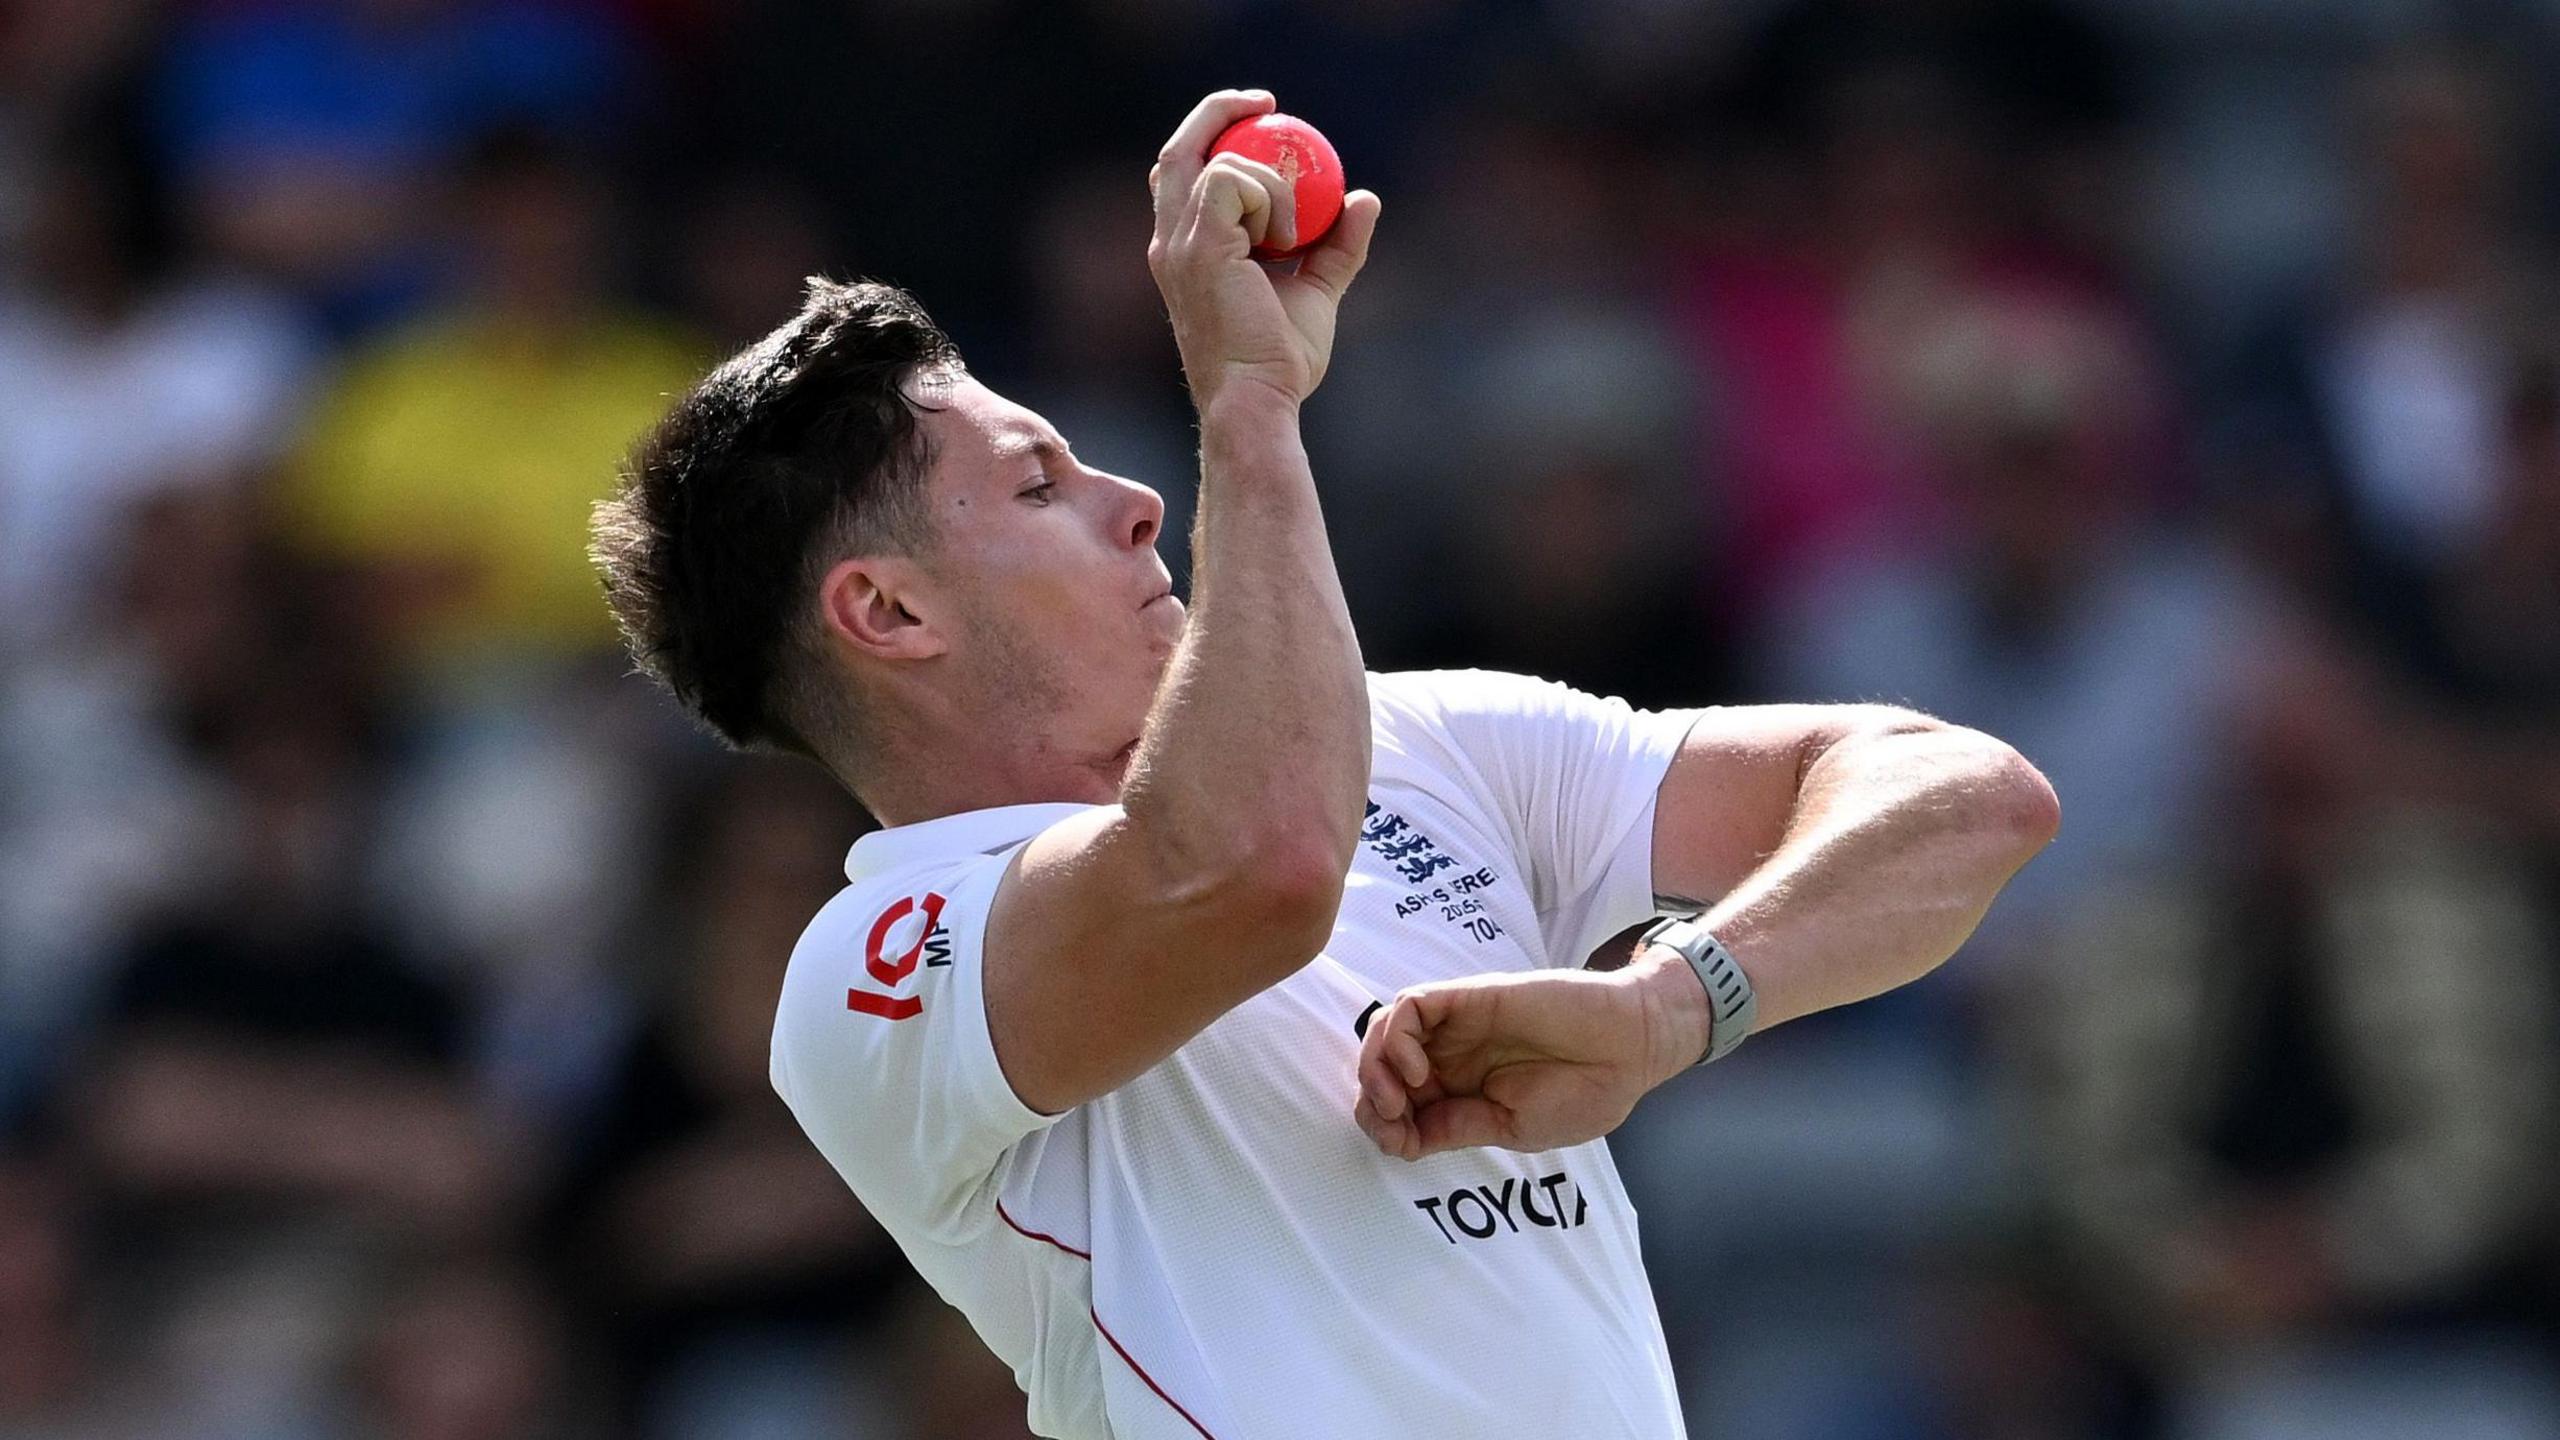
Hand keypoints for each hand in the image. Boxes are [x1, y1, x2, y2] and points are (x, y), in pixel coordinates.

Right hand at [1146, 89, 1381, 410]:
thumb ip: (1338, 247)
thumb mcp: (1316, 293)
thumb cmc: (1279, 361)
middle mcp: (1170, 241)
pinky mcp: (1198, 245)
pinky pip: (1234, 182)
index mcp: (1185, 250)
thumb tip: (1366, 199)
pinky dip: (1270, 198)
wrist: (1258, 399)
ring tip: (1290, 240)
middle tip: (1267, 103)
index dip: (1215, 136)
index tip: (1264, 119)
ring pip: (1220, 164)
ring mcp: (1178, 243)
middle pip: (1179, 150)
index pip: (1184, 174)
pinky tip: (1283, 242)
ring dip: (1271, 185)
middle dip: (1218, 112)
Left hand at [1351, 957, 1706, 1160]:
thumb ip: (1456, 1128)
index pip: (1396, 1106)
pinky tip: (1418, 1069)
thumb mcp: (1511, 1129)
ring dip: (1375, 1067)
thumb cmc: (1583, 1091)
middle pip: (1379, 1067)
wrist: (1628, 1047)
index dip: (1383, 1126)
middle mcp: (1449, 1056)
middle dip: (1371, 1097)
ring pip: (1384, 1033)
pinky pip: (1409, 1007)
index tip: (1399, 1143)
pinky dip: (1397, 1037)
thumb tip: (1403, 1140)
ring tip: (1401, 1095)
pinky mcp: (1466, 998)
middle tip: (1391, 1117)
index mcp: (1459, 1093)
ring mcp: (1454, 1026)